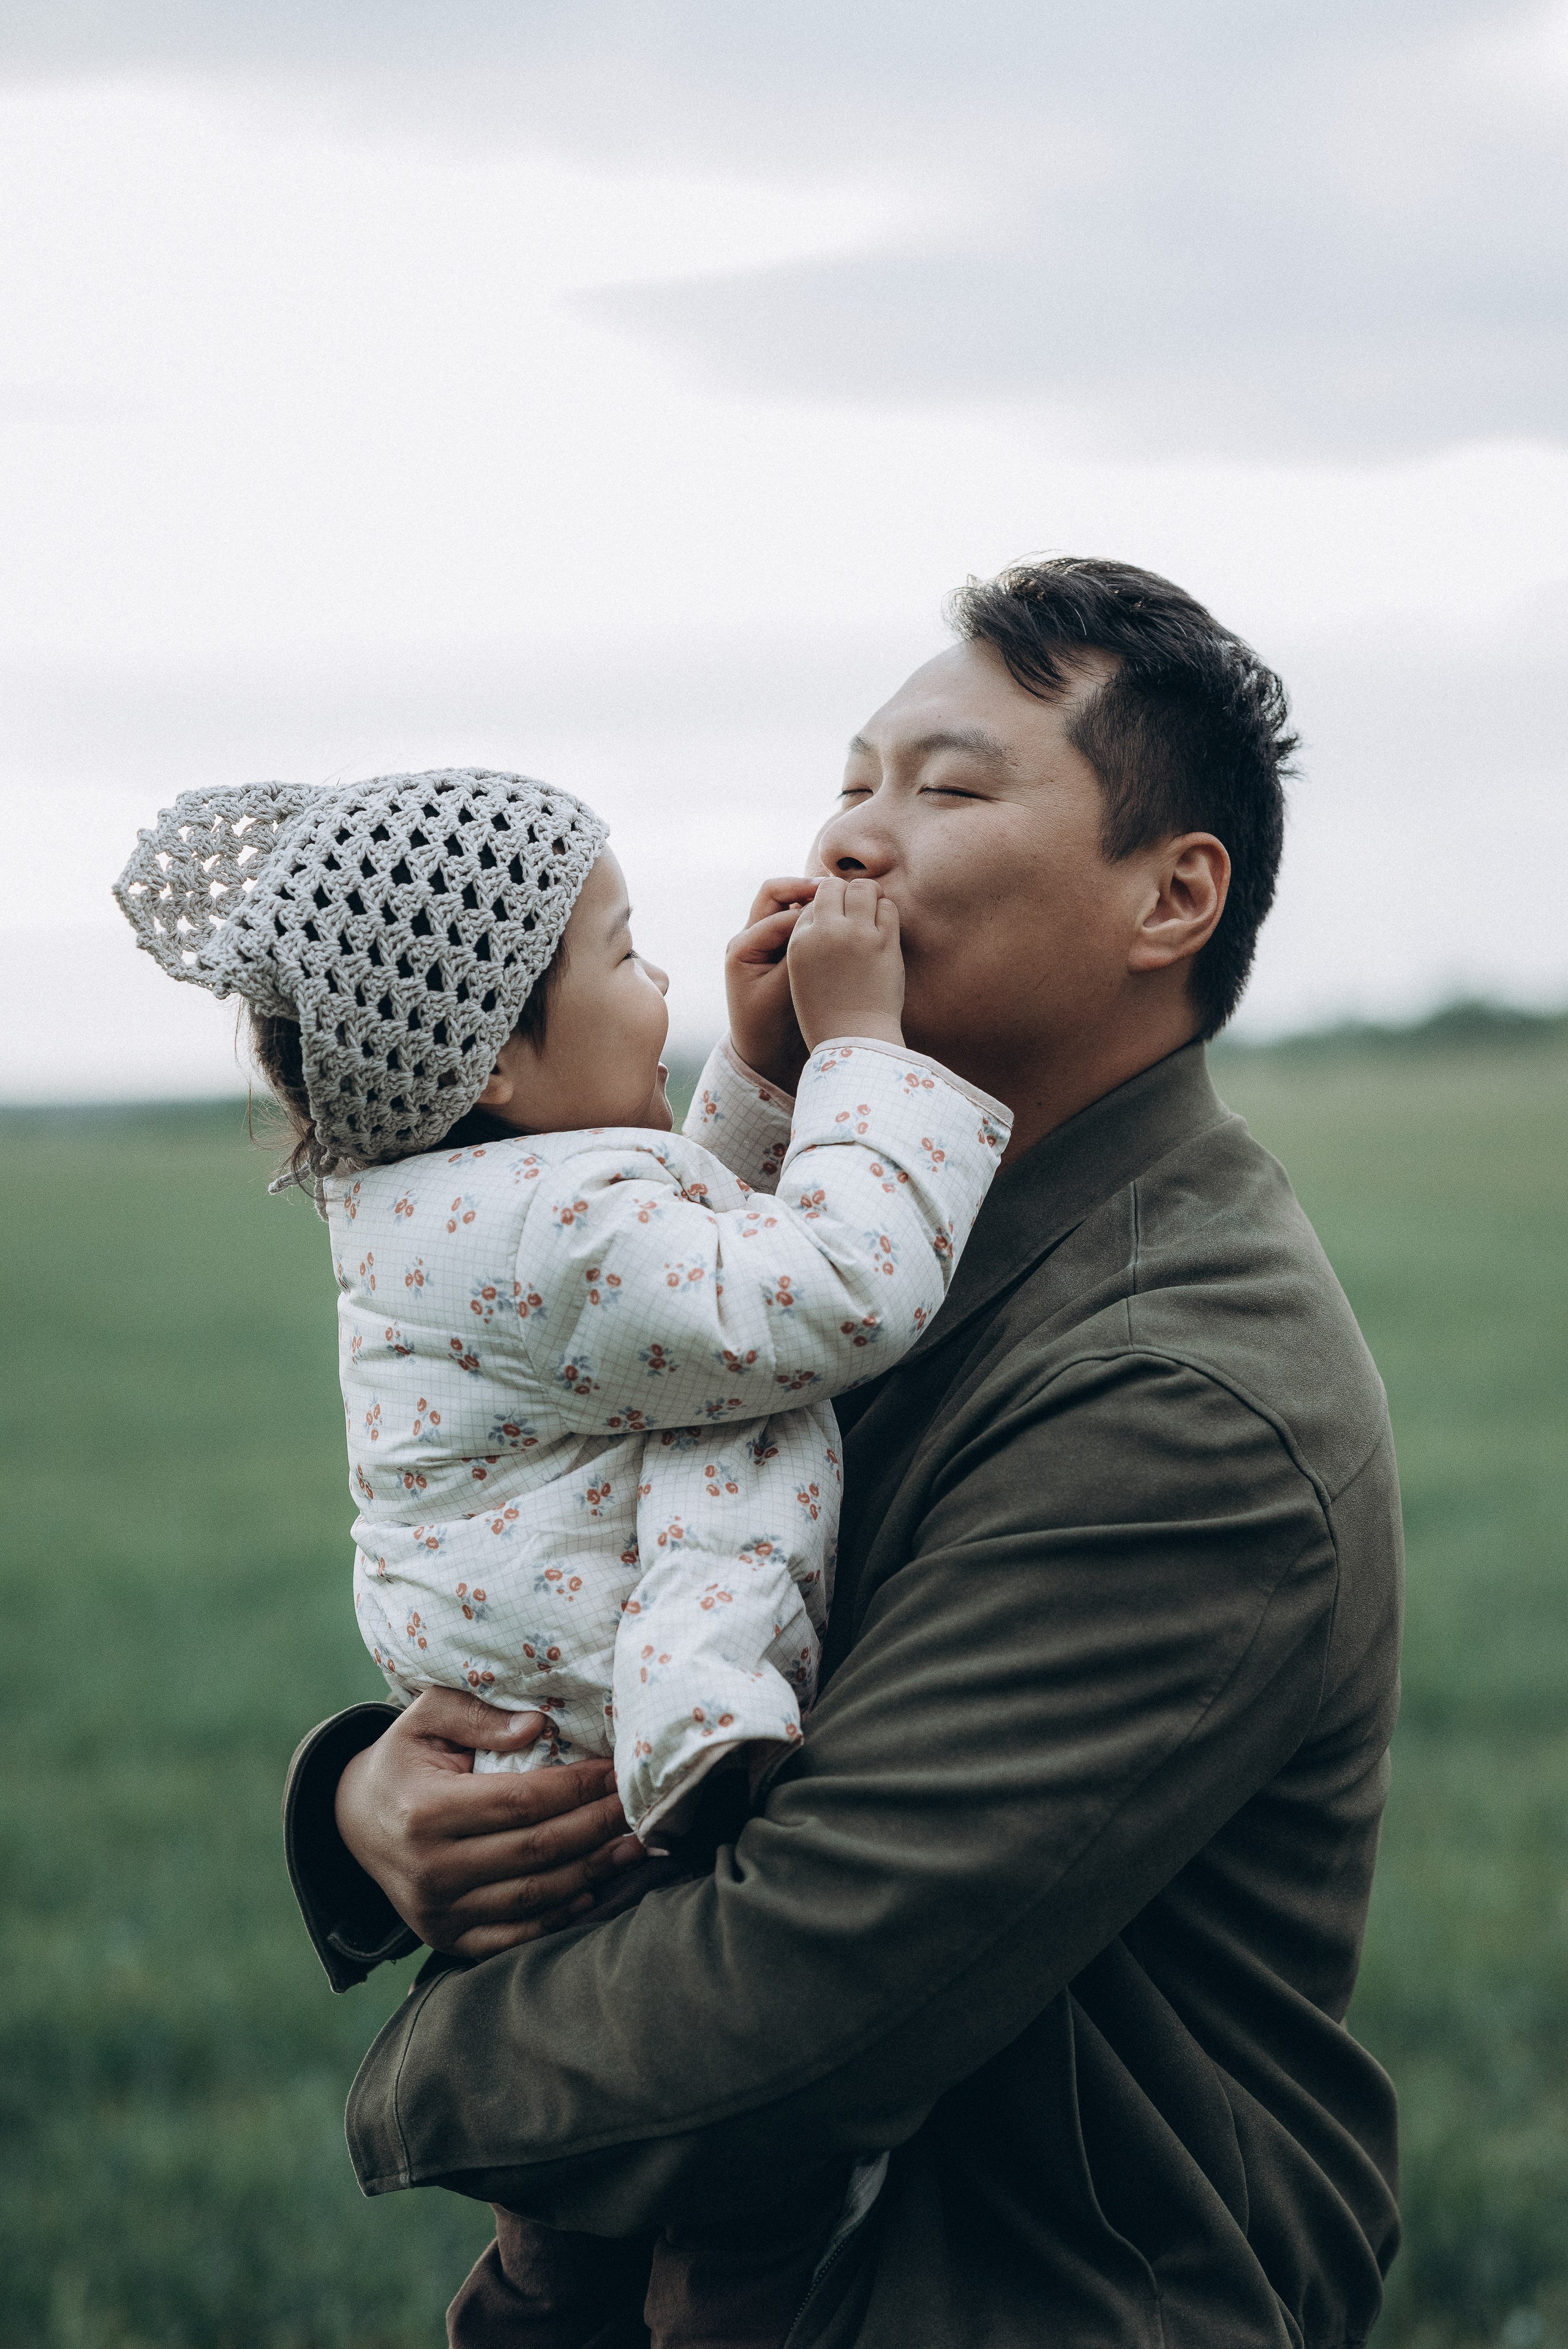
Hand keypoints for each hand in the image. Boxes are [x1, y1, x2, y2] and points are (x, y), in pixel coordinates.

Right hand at [333, 1690, 642, 1958]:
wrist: (354, 1823)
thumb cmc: (403, 1761)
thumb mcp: (423, 1719)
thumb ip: (475, 1714)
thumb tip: (536, 1726)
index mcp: (426, 1811)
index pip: (521, 1801)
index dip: (576, 1787)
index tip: (616, 1771)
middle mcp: (431, 1870)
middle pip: (536, 1851)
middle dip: (596, 1827)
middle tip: (637, 1807)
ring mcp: (439, 1912)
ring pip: (534, 1897)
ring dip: (593, 1873)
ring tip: (633, 1847)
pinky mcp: (447, 1939)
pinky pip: (516, 1936)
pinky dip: (560, 1917)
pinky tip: (595, 1891)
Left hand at [725, 877, 818, 1092]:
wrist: (765, 1051)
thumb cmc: (770, 1027)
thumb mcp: (782, 992)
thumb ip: (799, 958)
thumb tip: (821, 924)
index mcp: (743, 947)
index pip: (776, 915)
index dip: (807, 911)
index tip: (835, 910)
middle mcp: (749, 938)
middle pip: (774, 895)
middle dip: (803, 888)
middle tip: (833, 888)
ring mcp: (764, 940)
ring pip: (786, 903)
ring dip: (810, 898)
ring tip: (839, 897)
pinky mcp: (780, 947)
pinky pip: (795, 919)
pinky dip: (814, 914)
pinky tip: (839, 915)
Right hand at [786, 876, 904, 1050]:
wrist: (854, 1038)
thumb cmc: (828, 1011)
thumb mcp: (803, 973)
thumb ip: (812, 940)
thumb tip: (828, 908)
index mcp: (800, 941)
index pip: (812, 902)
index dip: (826, 906)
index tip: (837, 918)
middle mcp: (824, 932)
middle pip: (834, 886)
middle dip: (845, 893)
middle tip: (856, 908)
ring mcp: (856, 934)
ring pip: (863, 888)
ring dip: (869, 895)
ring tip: (872, 912)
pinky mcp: (884, 942)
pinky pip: (888, 907)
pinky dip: (887, 911)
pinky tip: (885, 928)